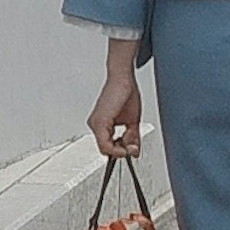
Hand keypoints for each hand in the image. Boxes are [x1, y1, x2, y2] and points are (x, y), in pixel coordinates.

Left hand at [88, 43, 143, 164]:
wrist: (122, 77)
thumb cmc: (126, 94)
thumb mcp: (132, 121)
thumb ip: (133, 138)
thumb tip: (135, 152)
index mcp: (102, 125)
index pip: (108, 147)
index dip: (121, 152)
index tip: (132, 150)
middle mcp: (95, 124)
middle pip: (106, 150)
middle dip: (121, 151)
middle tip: (133, 148)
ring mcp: (95, 124)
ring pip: (105, 148)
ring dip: (120, 149)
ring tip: (131, 142)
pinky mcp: (99, 122)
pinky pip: (104, 144)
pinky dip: (116, 147)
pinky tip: (125, 142)